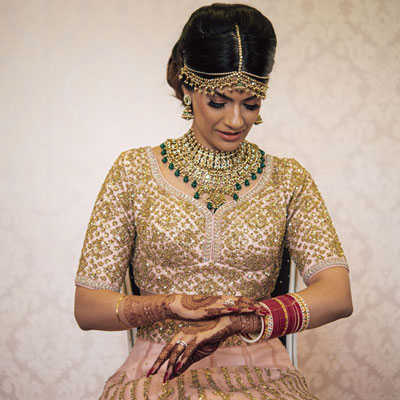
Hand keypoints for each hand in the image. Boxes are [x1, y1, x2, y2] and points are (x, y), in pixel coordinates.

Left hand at [147, 314, 261, 381]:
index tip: (151, 373)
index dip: (158, 361)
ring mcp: (190, 335)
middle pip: (167, 349)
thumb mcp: (197, 354)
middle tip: (150, 374)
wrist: (225, 326)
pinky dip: (183, 358)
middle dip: (159, 363)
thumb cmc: (211, 338)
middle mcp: (183, 334)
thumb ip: (185, 363)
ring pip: (176, 350)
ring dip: (170, 364)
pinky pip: (189, 348)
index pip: (166, 350)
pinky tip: (178, 368)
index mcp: (181, 337)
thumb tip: (174, 374)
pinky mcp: (199, 337)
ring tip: (166, 377)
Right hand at [167, 294, 263, 319]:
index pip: (240, 301)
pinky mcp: (208, 308)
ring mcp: (215, 304)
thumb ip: (220, 313)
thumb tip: (229, 316)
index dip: (252, 304)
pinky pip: (221, 308)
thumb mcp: (211, 312)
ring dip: (245, 306)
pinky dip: (229, 308)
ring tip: (257, 309)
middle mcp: (221, 300)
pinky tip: (237, 309)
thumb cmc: (194, 309)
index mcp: (222, 301)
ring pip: (233, 304)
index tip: (262, 309)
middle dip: (253, 306)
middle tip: (266, 310)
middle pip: (240, 301)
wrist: (179, 305)